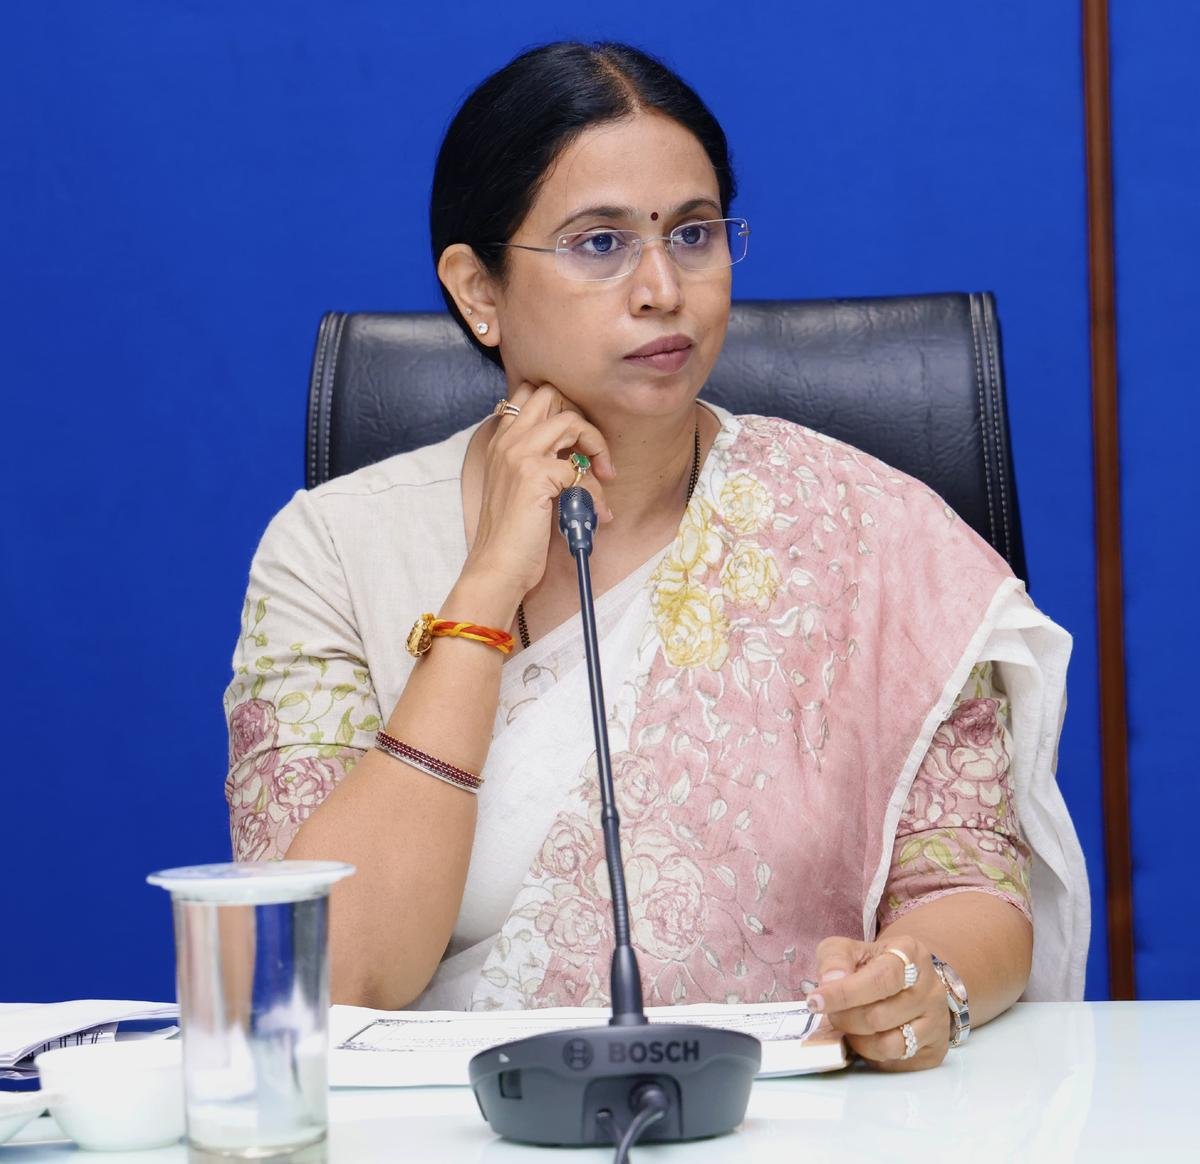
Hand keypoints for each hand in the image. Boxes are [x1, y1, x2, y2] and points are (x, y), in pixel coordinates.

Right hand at [465, 381, 615, 597]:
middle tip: (593, 452)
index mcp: (500, 441)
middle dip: (582, 418)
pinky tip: (598, 512)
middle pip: (552, 394)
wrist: (497, 567)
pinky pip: (579, 468)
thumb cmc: (512, 535)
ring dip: (596, 445)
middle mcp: (506, 441)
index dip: (562, 409)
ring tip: (604, 476)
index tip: (577, 442)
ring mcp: (519, 454)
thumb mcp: (519, 488)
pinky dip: (596, 491)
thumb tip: (577, 455)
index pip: (531, 394)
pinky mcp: (534, 475)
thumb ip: (537, 462)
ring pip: (570, 420)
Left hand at [805, 935, 949, 1070]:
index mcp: (911, 954)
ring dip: (857, 1039)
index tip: (815, 1001)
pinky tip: (867, 1038)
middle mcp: (931, 989)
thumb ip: (834, 960)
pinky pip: (897, 1062)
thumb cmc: (872, 964)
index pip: (880, 979)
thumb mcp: (848, 949)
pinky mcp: (936, 1050)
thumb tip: (829, 982)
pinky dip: (873, 1055)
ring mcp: (937, 1021)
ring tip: (848, 1026)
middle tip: (832, 1014)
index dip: (845, 993)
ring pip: (889, 1044)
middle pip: (879, 1016)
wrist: (907, 980)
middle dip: (845, 1018)